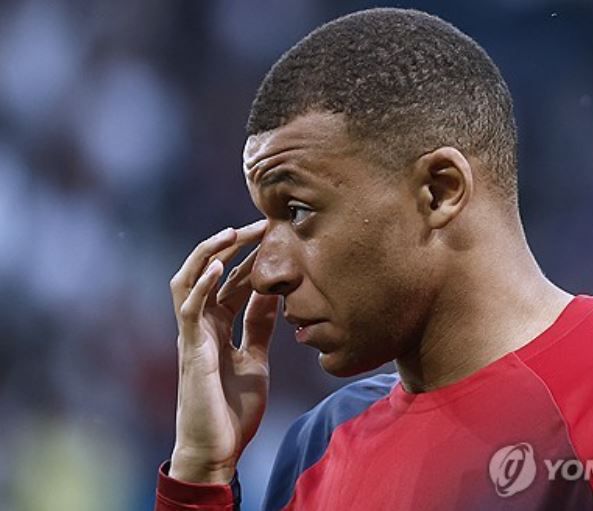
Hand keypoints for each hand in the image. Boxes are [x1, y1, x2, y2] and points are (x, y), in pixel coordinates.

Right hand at [168, 222, 278, 483]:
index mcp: (219, 326)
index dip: (252, 256)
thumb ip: (259, 327)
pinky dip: (200, 287)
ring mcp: (193, 336)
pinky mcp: (190, 351)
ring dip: (208, 255)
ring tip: (231, 234)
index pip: (234, 280)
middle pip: (212, 272)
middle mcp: (203, 324)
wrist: (218, 449)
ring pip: (189, 282)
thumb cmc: (232, 408)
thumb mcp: (256, 358)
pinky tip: (216, 269)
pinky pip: (189, 311)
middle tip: (261, 223)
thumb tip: (276, 294)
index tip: (276, 235)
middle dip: (235, 245)